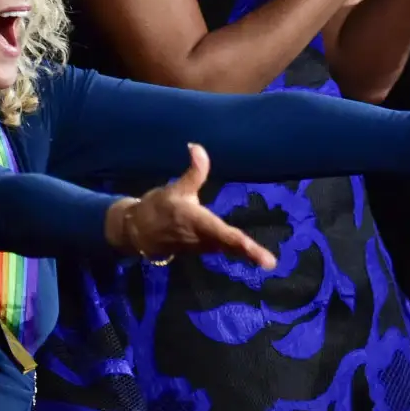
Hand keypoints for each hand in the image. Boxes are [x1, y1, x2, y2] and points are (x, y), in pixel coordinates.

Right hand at [105, 144, 276, 268]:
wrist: (139, 232)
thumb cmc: (159, 208)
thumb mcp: (176, 189)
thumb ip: (194, 172)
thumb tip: (198, 147)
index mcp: (198, 223)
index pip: (224, 235)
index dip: (242, 244)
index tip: (257, 253)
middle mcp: (204, 239)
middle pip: (230, 246)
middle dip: (250, 253)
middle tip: (270, 263)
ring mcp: (204, 247)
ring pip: (228, 250)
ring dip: (247, 254)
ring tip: (266, 260)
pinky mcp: (204, 249)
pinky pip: (224, 249)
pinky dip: (239, 250)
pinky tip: (254, 254)